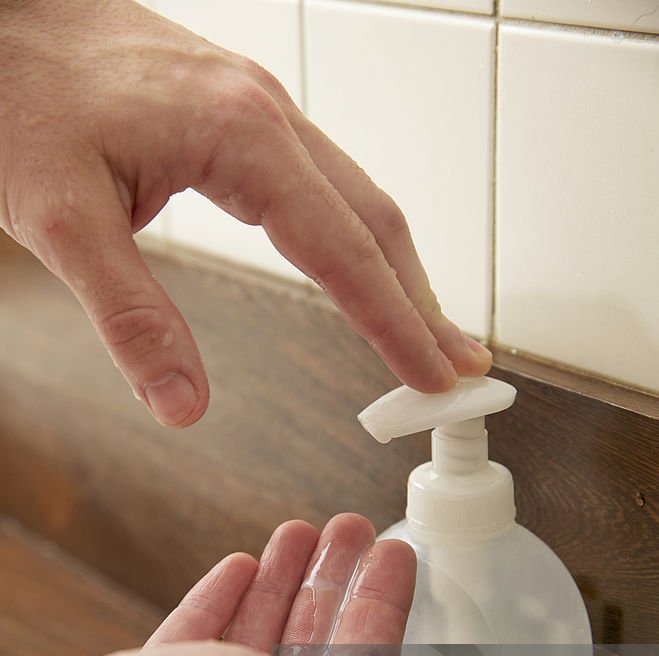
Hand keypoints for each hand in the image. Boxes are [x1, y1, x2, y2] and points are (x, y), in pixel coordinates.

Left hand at [0, 0, 490, 427]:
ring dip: (399, 270)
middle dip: (423, 303)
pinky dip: (357, 239)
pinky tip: (360, 268)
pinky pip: (324, 183)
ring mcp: (257, 110)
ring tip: (428, 329)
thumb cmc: (20, 93)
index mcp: (241, 138)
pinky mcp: (239, 115)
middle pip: (376, 221)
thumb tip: (183, 402)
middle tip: (458, 366)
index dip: (395, 324)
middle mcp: (266, 116)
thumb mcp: (59, 218)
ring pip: (357, 198)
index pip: (345, 251)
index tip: (433, 375)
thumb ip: (129, 316)